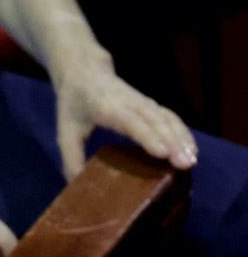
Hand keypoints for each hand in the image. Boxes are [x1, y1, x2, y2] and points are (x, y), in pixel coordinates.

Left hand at [54, 56, 196, 179]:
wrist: (85, 71)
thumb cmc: (73, 103)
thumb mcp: (65, 131)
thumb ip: (70, 158)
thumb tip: (77, 185)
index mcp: (107, 108)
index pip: (131, 122)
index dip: (148, 136)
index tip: (163, 152)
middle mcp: (130, 103)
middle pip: (156, 121)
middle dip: (173, 142)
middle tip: (185, 164)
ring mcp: (144, 102)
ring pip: (168, 118)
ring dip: (182, 137)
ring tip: (192, 160)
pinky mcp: (151, 105)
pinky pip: (171, 117)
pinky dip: (182, 131)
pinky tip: (191, 149)